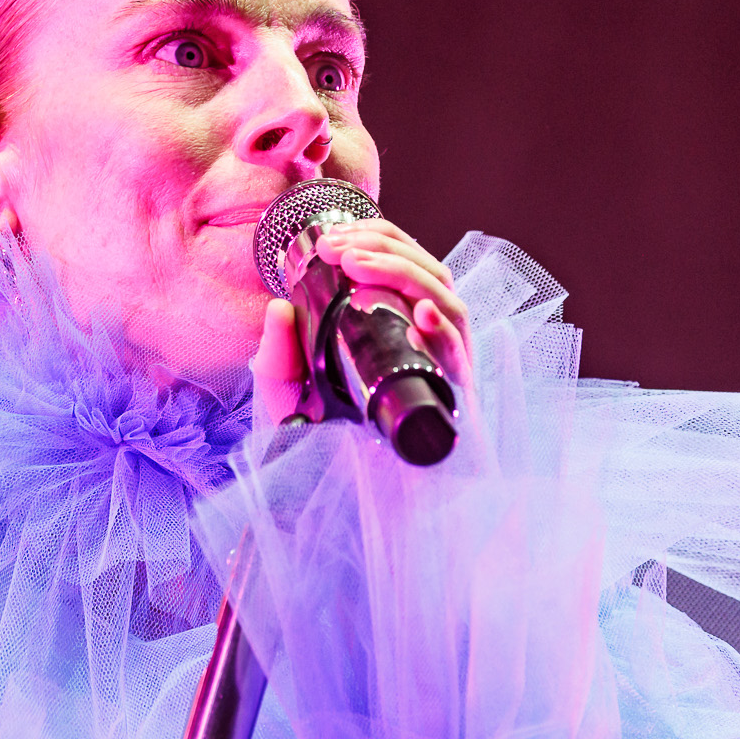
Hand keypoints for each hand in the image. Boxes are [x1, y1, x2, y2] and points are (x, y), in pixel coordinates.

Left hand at [249, 219, 471, 422]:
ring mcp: (443, 372)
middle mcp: (425, 345)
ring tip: (358, 265)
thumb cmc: (310, 444)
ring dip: (405, 274)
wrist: (319, 498)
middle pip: (431, 274)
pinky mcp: (454, 403)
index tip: (331, 240)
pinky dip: (444, 332)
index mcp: (395, 331)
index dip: (379, 240)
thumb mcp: (283, 391)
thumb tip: (278, 308)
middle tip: (338, 249)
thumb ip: (278, 353)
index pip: (407, 266)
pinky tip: (420, 316)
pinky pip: (461, 357)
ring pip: (448, 301)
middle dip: (388, 249)